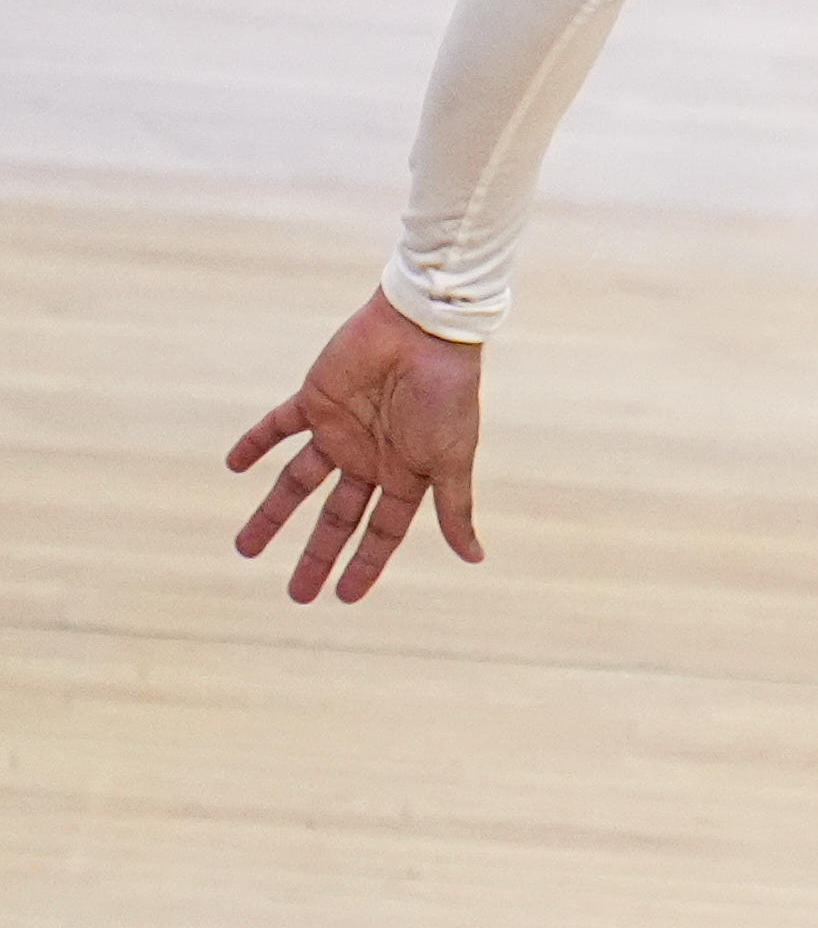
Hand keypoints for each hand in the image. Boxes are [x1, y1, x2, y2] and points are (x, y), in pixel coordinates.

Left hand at [228, 289, 486, 602]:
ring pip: (298, 482)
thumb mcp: (453, 458)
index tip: (344, 597)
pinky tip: (233, 465)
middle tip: (297, 595)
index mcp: (404, 472)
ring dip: (271, 513)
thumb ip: (455, 508)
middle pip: (336, 516)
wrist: (425, 329)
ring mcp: (340, 430)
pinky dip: (254, 444)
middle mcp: (369, 457)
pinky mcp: (314, 400)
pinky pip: (276, 427)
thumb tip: (475, 559)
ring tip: (244, 549)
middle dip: (317, 555)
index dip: (364, 564)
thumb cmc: (448, 394)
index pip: (380, 530)